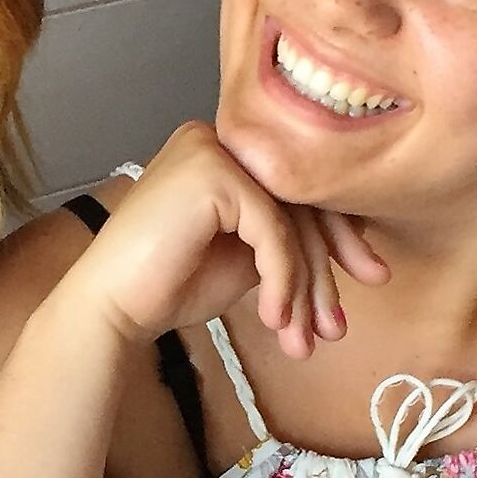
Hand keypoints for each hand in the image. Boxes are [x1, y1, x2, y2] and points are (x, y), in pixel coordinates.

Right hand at [59, 121, 387, 360]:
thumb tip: (353, 240)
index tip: (366, 279)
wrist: (110, 307)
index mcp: (226, 150)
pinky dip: (282, 279)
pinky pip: (273, 230)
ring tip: (304, 339)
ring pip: (291, 219)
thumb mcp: (244, 257)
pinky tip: (275, 319)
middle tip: (339, 324)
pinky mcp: (213, 172)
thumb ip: (286, 238)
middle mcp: (220, 138)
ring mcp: (215, 148)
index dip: (337, 237)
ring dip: (304, 288)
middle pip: (300, 201)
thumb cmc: (166, 286)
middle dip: (327, 270)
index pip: (298, 188)